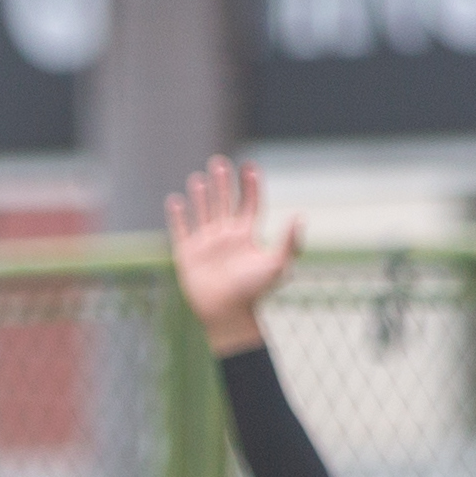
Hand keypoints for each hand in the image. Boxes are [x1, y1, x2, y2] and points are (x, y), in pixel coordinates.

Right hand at [167, 157, 299, 355]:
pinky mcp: (188, 255)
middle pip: (225, 202)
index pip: (249, 203)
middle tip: (219, 161)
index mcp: (247, 236)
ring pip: (203, 212)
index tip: (249, 165)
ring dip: (201, 195)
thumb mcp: (277, 265)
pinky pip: (181, 230)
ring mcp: (206, 245)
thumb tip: (299, 216)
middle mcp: (226, 236)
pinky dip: (177, 216)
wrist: (226, 315)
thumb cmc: (253, 293)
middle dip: (223, 182)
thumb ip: (290, 241)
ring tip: (198, 176)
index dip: (250, 184)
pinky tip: (175, 200)